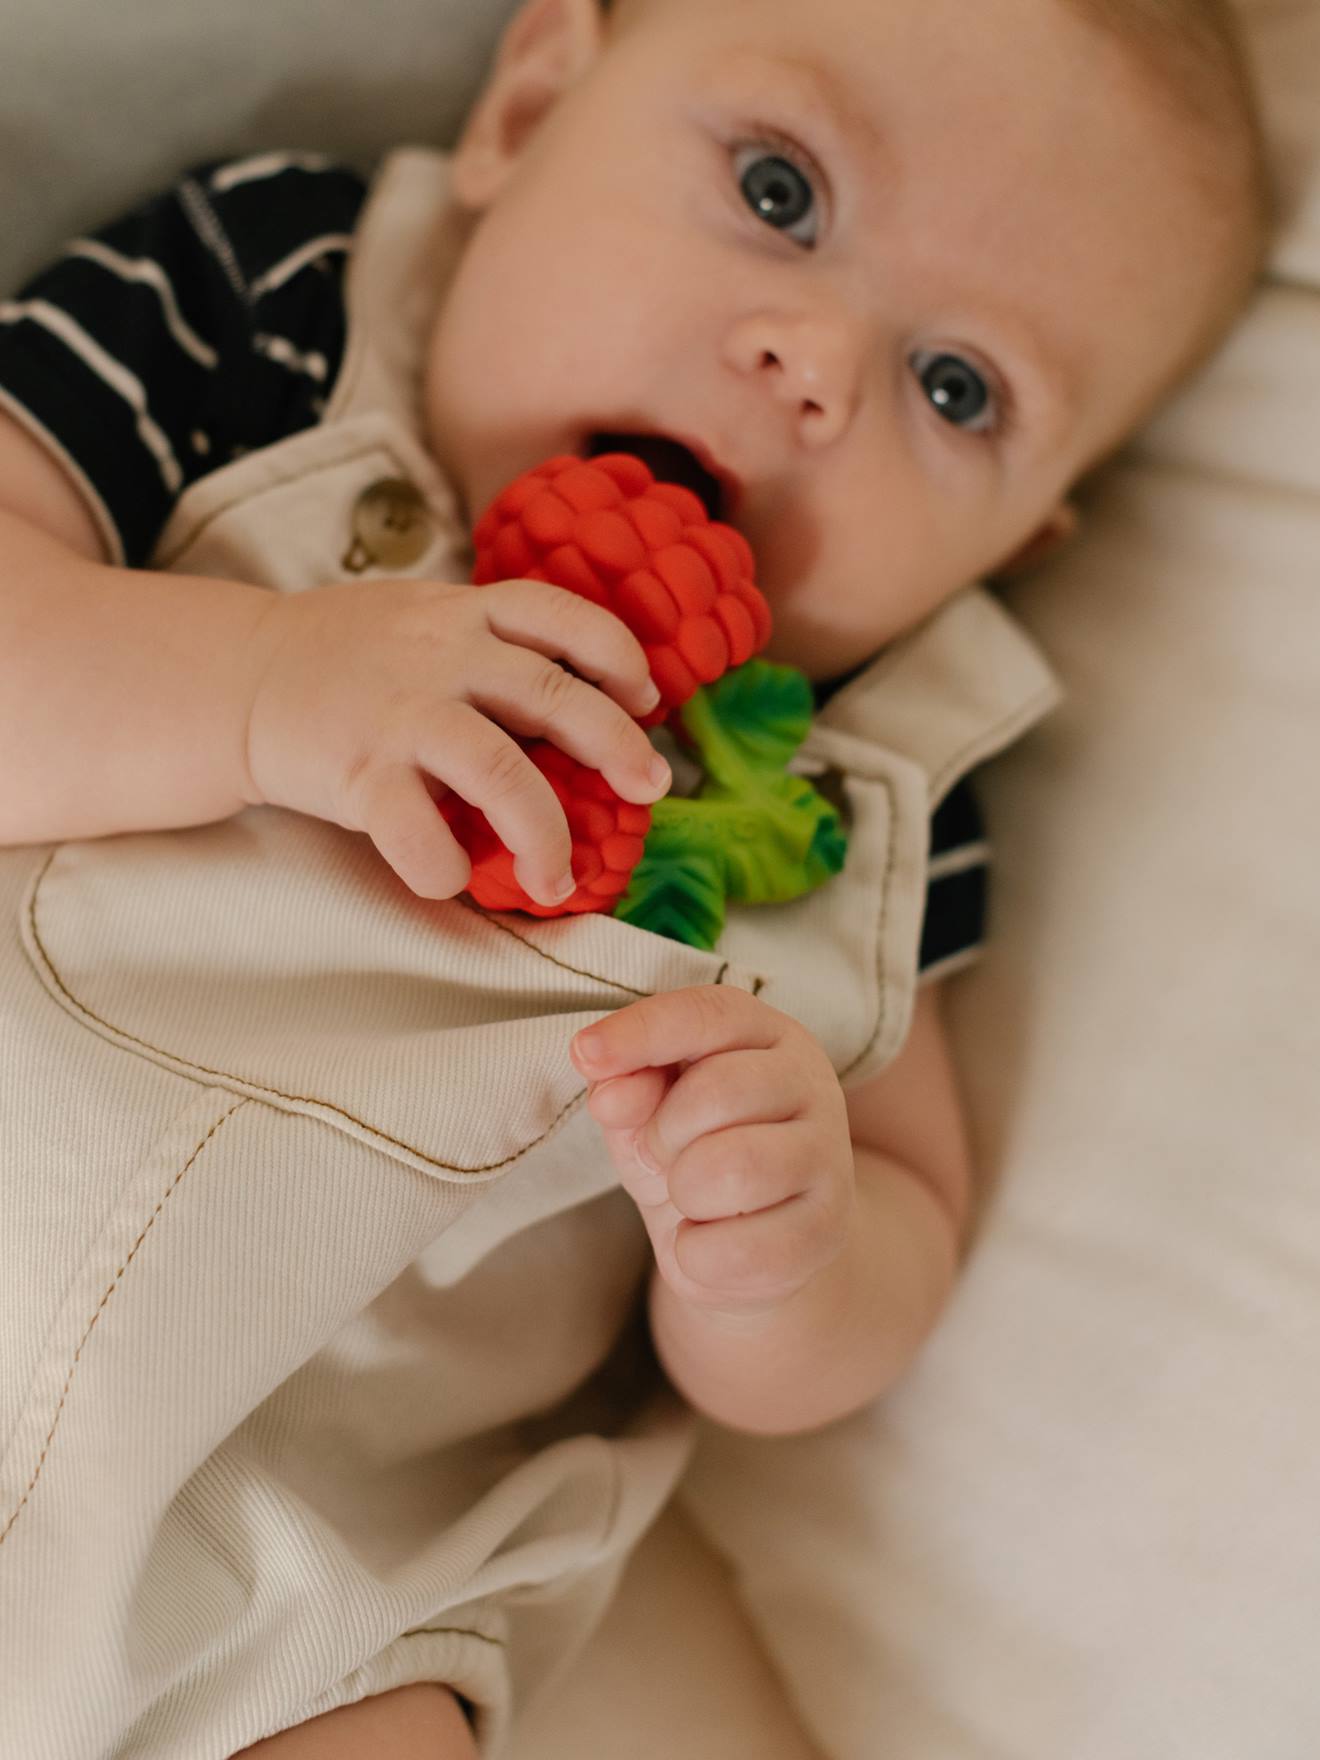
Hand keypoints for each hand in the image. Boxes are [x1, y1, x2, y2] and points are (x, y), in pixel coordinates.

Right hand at [242, 576, 670, 904]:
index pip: (560, 615)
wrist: (237, 677)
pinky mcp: (359, 773)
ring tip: (560, 879)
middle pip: (554, 696)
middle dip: (617, 746)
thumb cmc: (344, 657)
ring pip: (502, 771)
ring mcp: (400, 714)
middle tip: (651, 790)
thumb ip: (489, 642)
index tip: (646, 699)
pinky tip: (454, 880)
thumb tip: (584, 693)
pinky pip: (417, 832)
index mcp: (462, 615)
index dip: (616, 655)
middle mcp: (441, 657)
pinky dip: (445, 868)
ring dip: (546, 834)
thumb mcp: (421, 619)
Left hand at [570, 987, 854, 1316]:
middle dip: (663, 1133)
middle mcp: (810, 1081)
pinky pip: (744, 1247)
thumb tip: (612, 1093)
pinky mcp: (829, 1228)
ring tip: (691, 1196)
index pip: (708, 1014)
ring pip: (737, 1167)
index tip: (585, 1053)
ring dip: (685, 1192)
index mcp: (765, 1034)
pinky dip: (700, 1254)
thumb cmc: (692, 1154)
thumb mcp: (645, 1113)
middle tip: (662, 1153)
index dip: (643, 1031)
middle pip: (719, 1090)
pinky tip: (709, 1242)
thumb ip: (626, 1089)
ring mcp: (829, 1155)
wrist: (748, 1241)